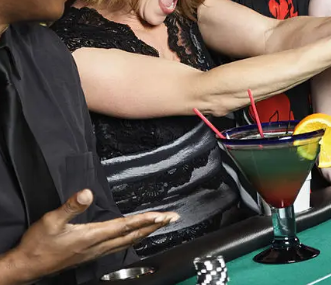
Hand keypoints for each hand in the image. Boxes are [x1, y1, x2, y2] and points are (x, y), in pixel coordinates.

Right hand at [2, 189, 177, 283]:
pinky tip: (136, 235)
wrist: (28, 266)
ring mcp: (96, 252)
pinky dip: (133, 238)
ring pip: (128, 242)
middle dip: (154, 226)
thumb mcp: (51, 221)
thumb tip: (87, 193)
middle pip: (133, 235)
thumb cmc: (38, 244)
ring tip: (161, 224)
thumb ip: (71, 206)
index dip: (145, 220)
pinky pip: (120, 246)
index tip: (162, 215)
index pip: (125, 226)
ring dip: (147, 232)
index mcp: (92, 236)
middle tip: (172, 218)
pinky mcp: (92, 254)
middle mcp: (98, 246)